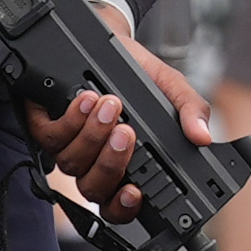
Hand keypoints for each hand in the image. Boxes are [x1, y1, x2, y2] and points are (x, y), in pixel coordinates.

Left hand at [25, 38, 215, 222]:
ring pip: (72, 163)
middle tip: (126, 132)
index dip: (123, 206)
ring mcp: (69, 148)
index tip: (134, 191)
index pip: (119, 205)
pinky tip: (85, 100)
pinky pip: (51, 137)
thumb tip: (203, 137)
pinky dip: (70, 120)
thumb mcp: (173, 89)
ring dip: (91, 136)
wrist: (114, 43)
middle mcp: (95, 164)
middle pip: (94, 188)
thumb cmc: (141, 74)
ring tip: (108, 105)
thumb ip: (191, 111)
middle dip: (110, 163)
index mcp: (127, 166)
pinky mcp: (47, 128)